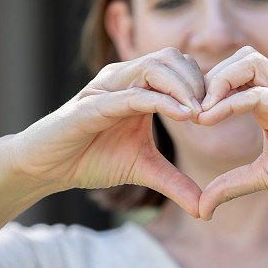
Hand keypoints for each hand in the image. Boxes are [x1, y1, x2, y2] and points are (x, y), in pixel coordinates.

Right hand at [6, 47, 205, 217]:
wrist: (46, 167)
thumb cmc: (91, 158)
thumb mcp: (144, 170)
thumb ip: (176, 183)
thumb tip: (205, 209)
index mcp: (138, 86)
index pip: (180, 67)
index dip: (204, 85)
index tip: (221, 112)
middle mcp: (124, 78)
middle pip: (171, 58)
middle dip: (198, 82)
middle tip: (214, 113)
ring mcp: (106, 88)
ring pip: (153, 68)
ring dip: (182, 87)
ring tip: (200, 115)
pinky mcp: (91, 106)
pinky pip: (130, 95)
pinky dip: (159, 101)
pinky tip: (182, 116)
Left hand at [196, 46, 267, 219]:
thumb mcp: (266, 178)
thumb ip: (232, 185)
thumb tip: (202, 207)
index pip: (233, 78)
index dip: (204, 90)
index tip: (181, 114)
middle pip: (238, 60)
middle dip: (206, 78)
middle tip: (185, 109)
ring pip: (249, 62)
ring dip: (217, 82)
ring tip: (198, 112)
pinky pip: (263, 92)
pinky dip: (233, 101)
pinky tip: (212, 117)